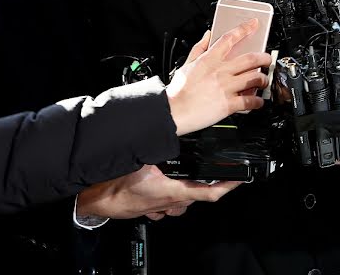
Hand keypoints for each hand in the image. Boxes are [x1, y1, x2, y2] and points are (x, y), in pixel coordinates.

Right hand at [76, 164, 240, 218]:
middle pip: (200, 195)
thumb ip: (158, 148)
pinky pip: (173, 203)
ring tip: (198, 176)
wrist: (100, 201)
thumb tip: (167, 131)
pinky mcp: (155, 207)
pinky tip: (173, 183)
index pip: (209, 193)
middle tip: (222, 171)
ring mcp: (164, 207)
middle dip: (211, 183)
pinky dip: (178, 194)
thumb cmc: (118, 187)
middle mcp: (171, 202)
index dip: (228, 186)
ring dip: (193, 190)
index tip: (239, 179)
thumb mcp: (141, 161)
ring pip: (187, 201)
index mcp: (173, 191)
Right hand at [167, 20, 271, 135]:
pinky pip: (250, 101)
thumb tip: (207, 35)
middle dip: (264, 57)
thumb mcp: (186, 65)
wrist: (173, 111)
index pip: (229, 38)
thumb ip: (198, 48)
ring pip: (254, 78)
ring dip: (264, 79)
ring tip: (264, 80)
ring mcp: (226, 87)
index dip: (244, 29)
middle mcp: (220, 71)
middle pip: (250, 59)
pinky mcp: (228, 104)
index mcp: (209, 60)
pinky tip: (258, 101)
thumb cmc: (178, 91)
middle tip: (267, 59)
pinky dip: (258, 101)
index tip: (253, 24)